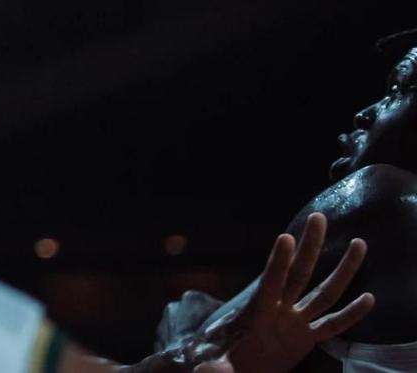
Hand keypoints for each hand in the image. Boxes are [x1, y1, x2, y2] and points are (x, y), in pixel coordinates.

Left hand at [186, 213, 371, 372]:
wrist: (235, 367)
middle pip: (299, 274)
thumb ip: (216, 367)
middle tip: (318, 217)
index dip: (276, 262)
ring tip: (359, 244)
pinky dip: (351, 314)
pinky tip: (368, 299)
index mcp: (257, 312)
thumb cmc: (221, 360)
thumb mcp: (217, 363)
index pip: (269, 282)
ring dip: (342, 271)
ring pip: (324, 293)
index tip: (285, 237)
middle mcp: (279, 310)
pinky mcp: (306, 338)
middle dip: (309, 247)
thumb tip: (207, 372)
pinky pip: (333, 325)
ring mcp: (295, 322)